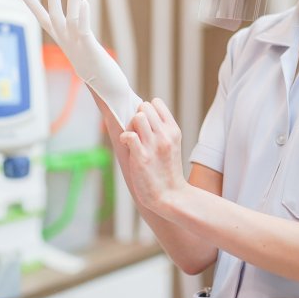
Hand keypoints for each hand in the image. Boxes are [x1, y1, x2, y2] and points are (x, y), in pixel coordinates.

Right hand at [19, 0, 141, 128]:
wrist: (110, 93)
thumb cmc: (100, 75)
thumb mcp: (86, 55)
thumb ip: (81, 44)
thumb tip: (80, 37)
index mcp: (65, 43)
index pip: (45, 20)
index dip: (33, 5)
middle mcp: (68, 43)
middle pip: (54, 15)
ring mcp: (78, 46)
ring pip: (70, 18)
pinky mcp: (90, 48)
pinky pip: (83, 29)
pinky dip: (82, 15)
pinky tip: (84, 2)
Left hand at [120, 99, 187, 213]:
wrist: (170, 195)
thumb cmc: (167, 170)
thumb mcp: (172, 144)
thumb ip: (161, 129)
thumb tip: (141, 113)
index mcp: (173, 130)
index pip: (156, 102)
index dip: (147, 109)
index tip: (144, 122)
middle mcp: (165, 135)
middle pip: (144, 107)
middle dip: (137, 116)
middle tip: (137, 132)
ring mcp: (154, 145)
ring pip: (138, 117)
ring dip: (130, 126)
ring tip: (133, 138)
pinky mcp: (142, 157)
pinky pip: (129, 135)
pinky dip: (124, 138)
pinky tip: (127, 146)